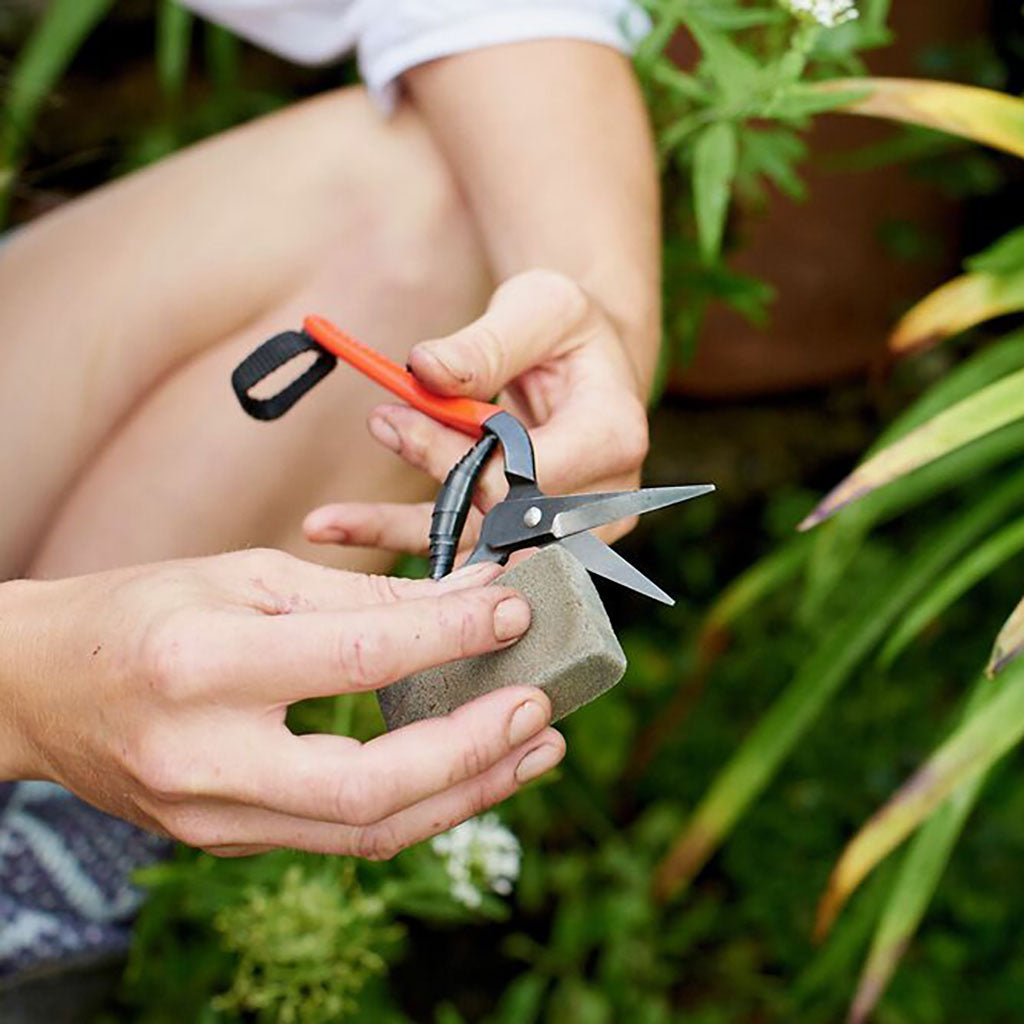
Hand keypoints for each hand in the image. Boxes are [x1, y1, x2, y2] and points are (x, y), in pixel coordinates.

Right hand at [0, 550, 562, 857]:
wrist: (38, 688)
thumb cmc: (142, 611)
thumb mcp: (246, 576)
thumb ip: (358, 597)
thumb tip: (463, 604)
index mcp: (203, 665)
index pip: (357, 658)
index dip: (451, 637)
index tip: (513, 612)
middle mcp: (206, 758)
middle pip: (372, 786)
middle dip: (475, 751)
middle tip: (539, 709)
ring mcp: (213, 818)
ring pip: (366, 831)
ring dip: (465, 793)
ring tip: (532, 748)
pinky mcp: (226, 842)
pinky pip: (340, 833)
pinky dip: (415, 801)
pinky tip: (464, 768)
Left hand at [303, 269, 650, 557]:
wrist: (586, 362)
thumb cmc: (566, 328)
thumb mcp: (535, 309)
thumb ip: (485, 343)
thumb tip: (424, 370)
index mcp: (614, 435)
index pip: (535, 472)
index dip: (464, 455)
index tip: (400, 411)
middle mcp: (602, 496)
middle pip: (505, 516)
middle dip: (436, 476)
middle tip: (383, 422)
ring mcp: (569, 528)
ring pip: (476, 544)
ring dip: (400, 525)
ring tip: (328, 516)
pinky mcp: (530, 539)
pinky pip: (459, 546)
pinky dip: (397, 535)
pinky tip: (338, 529)